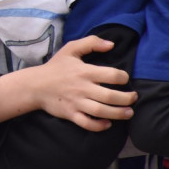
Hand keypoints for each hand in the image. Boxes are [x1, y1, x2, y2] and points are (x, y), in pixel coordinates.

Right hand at [0, 35, 135, 130]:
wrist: (35, 85)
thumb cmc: (55, 67)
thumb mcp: (70, 49)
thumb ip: (91, 42)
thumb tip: (111, 44)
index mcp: (84, 71)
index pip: (112, 75)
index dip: (123, 77)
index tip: (125, 79)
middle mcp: (82, 88)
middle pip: (110, 96)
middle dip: (127, 99)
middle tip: (133, 98)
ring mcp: (76, 102)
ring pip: (102, 111)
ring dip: (119, 114)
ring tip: (128, 113)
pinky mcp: (71, 114)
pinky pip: (88, 123)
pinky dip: (100, 126)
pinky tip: (108, 123)